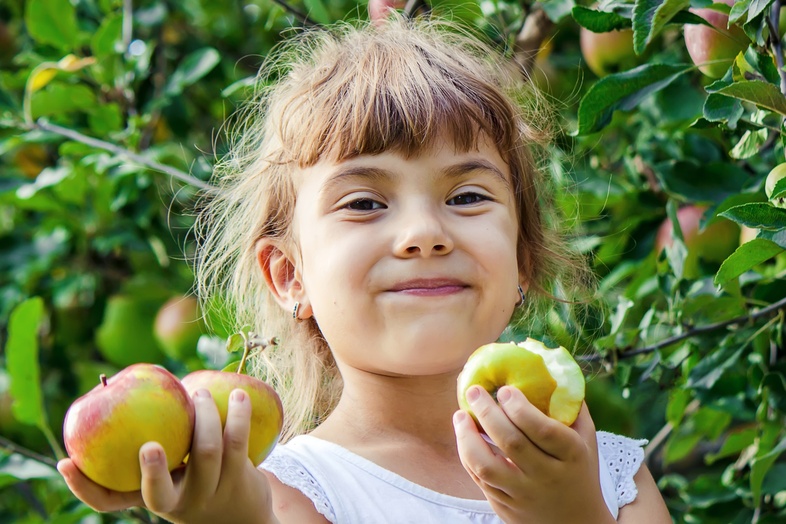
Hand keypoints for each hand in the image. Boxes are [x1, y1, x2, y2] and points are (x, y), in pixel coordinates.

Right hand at [58, 388, 275, 523]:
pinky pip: (238, 442)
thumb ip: (156, 435)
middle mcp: (178, 504)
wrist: (245, 510)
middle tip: (150, 445)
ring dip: (205, 416)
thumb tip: (121, 383)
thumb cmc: (199, 476)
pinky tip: (239, 394)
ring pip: (208, 454)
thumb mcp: (174, 468)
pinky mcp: (239, 483)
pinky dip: (238, 414)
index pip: (109, 501)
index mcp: (152, 498)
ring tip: (200, 391)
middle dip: (153, 470)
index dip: (83, 487)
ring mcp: (209, 496)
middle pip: (161, 491)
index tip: (66, 462)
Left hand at [453, 385, 615, 523]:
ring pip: (486, 465)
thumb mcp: (586, 441)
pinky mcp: (504, 506)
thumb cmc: (579, 472)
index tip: (504, 389)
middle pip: (511, 442)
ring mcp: (523, 494)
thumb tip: (552, 368)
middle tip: (474, 391)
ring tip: (460, 415)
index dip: (520, 407)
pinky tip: (465, 436)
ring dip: (467, 437)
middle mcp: (547, 476)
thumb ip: (571, 408)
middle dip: (488, 412)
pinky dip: (467, 455)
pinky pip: (479, 479)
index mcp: (571, 456)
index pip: (543, 430)